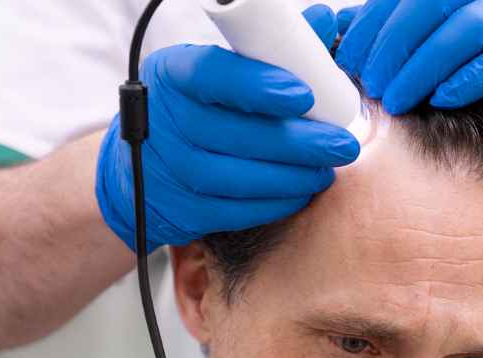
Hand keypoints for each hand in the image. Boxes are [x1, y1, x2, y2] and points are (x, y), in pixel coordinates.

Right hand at [96, 5, 357, 252]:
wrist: (140, 165)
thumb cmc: (194, 107)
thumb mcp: (217, 71)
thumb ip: (268, 50)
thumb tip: (324, 21)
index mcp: (173, 73)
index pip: (211, 75)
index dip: (259, 86)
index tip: (304, 95)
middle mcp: (164, 120)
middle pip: (234, 133)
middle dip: (297, 141)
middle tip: (342, 144)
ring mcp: (168, 169)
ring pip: (237, 177)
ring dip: (291, 176)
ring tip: (327, 170)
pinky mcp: (180, 209)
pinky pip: (233, 211)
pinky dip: (273, 203)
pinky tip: (301, 192)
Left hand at [335, 0, 482, 136]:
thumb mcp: (451, 48)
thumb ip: (408, 42)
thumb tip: (347, 47)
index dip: (370, 27)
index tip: (346, 63)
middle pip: (428, 5)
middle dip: (391, 46)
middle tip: (370, 84)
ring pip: (464, 28)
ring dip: (423, 66)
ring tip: (397, 99)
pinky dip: (469, 78)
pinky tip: (444, 100)